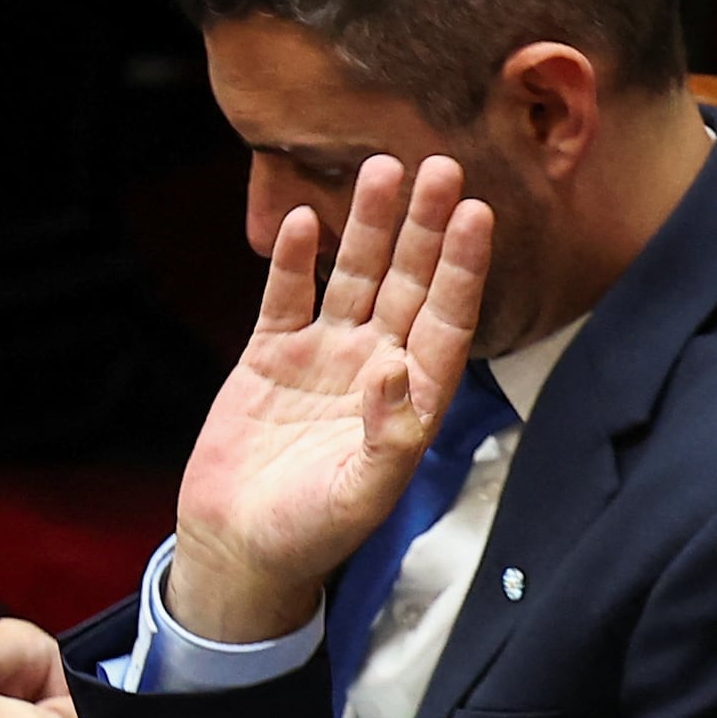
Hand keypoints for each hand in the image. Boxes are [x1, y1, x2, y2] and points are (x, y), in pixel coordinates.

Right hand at [167, 153, 492, 648]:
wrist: (237, 549)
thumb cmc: (309, 534)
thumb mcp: (360, 497)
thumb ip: (389, 436)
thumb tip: (394, 365)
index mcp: (409, 400)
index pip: (446, 320)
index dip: (464, 268)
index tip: (479, 214)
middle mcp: (373, 367)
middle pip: (408, 282)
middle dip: (426, 227)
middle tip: (444, 167)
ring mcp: (322, 357)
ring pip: (352, 276)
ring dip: (368, 226)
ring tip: (381, 168)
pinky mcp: (270, 356)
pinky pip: (286, 295)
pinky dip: (294, 259)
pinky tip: (305, 220)